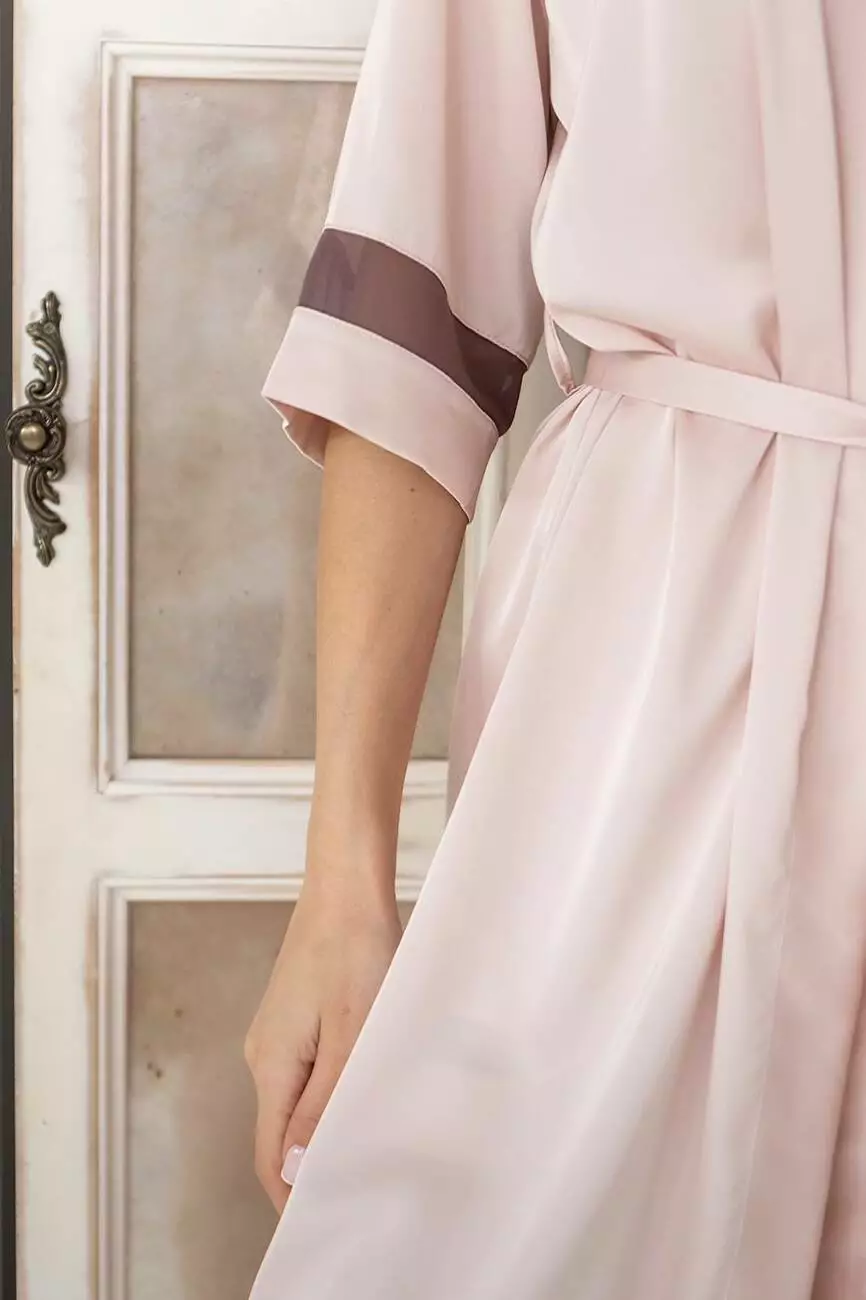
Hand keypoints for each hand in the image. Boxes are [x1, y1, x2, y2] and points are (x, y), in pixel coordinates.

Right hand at [244, 874, 402, 1211]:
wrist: (346, 886)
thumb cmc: (355, 950)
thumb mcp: (350, 1032)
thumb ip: (323, 1103)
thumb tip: (295, 1169)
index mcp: (271, 1063)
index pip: (271, 1154)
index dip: (293, 1195)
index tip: (326, 1222)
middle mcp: (264, 1054)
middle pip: (280, 1133)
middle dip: (312, 1168)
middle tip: (362, 1191)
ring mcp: (278, 1034)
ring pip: (296, 1101)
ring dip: (325, 1128)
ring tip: (371, 1146)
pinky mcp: (296, 1018)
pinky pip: (306, 1072)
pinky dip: (330, 1093)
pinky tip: (363, 1092)